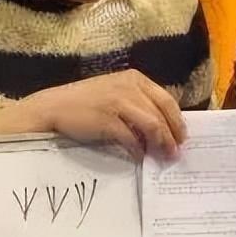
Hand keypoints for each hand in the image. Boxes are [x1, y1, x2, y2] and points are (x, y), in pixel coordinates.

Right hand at [0, 69, 184, 161]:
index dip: (178, 120)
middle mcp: (130, 87)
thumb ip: (138, 103)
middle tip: (177, 152)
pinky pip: (131, 138)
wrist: (53, 107)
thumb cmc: (86, 103)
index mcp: (135, 78)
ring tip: (164, 157)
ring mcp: (118, 102)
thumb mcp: (115, 93)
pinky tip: (139, 158)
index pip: (166, 99)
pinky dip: (138, 150)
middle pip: (163, 112)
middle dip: (174, 134)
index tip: (183, 136)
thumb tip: (162, 128)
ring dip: (161, 144)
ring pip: (152, 125)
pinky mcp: (107, 120)